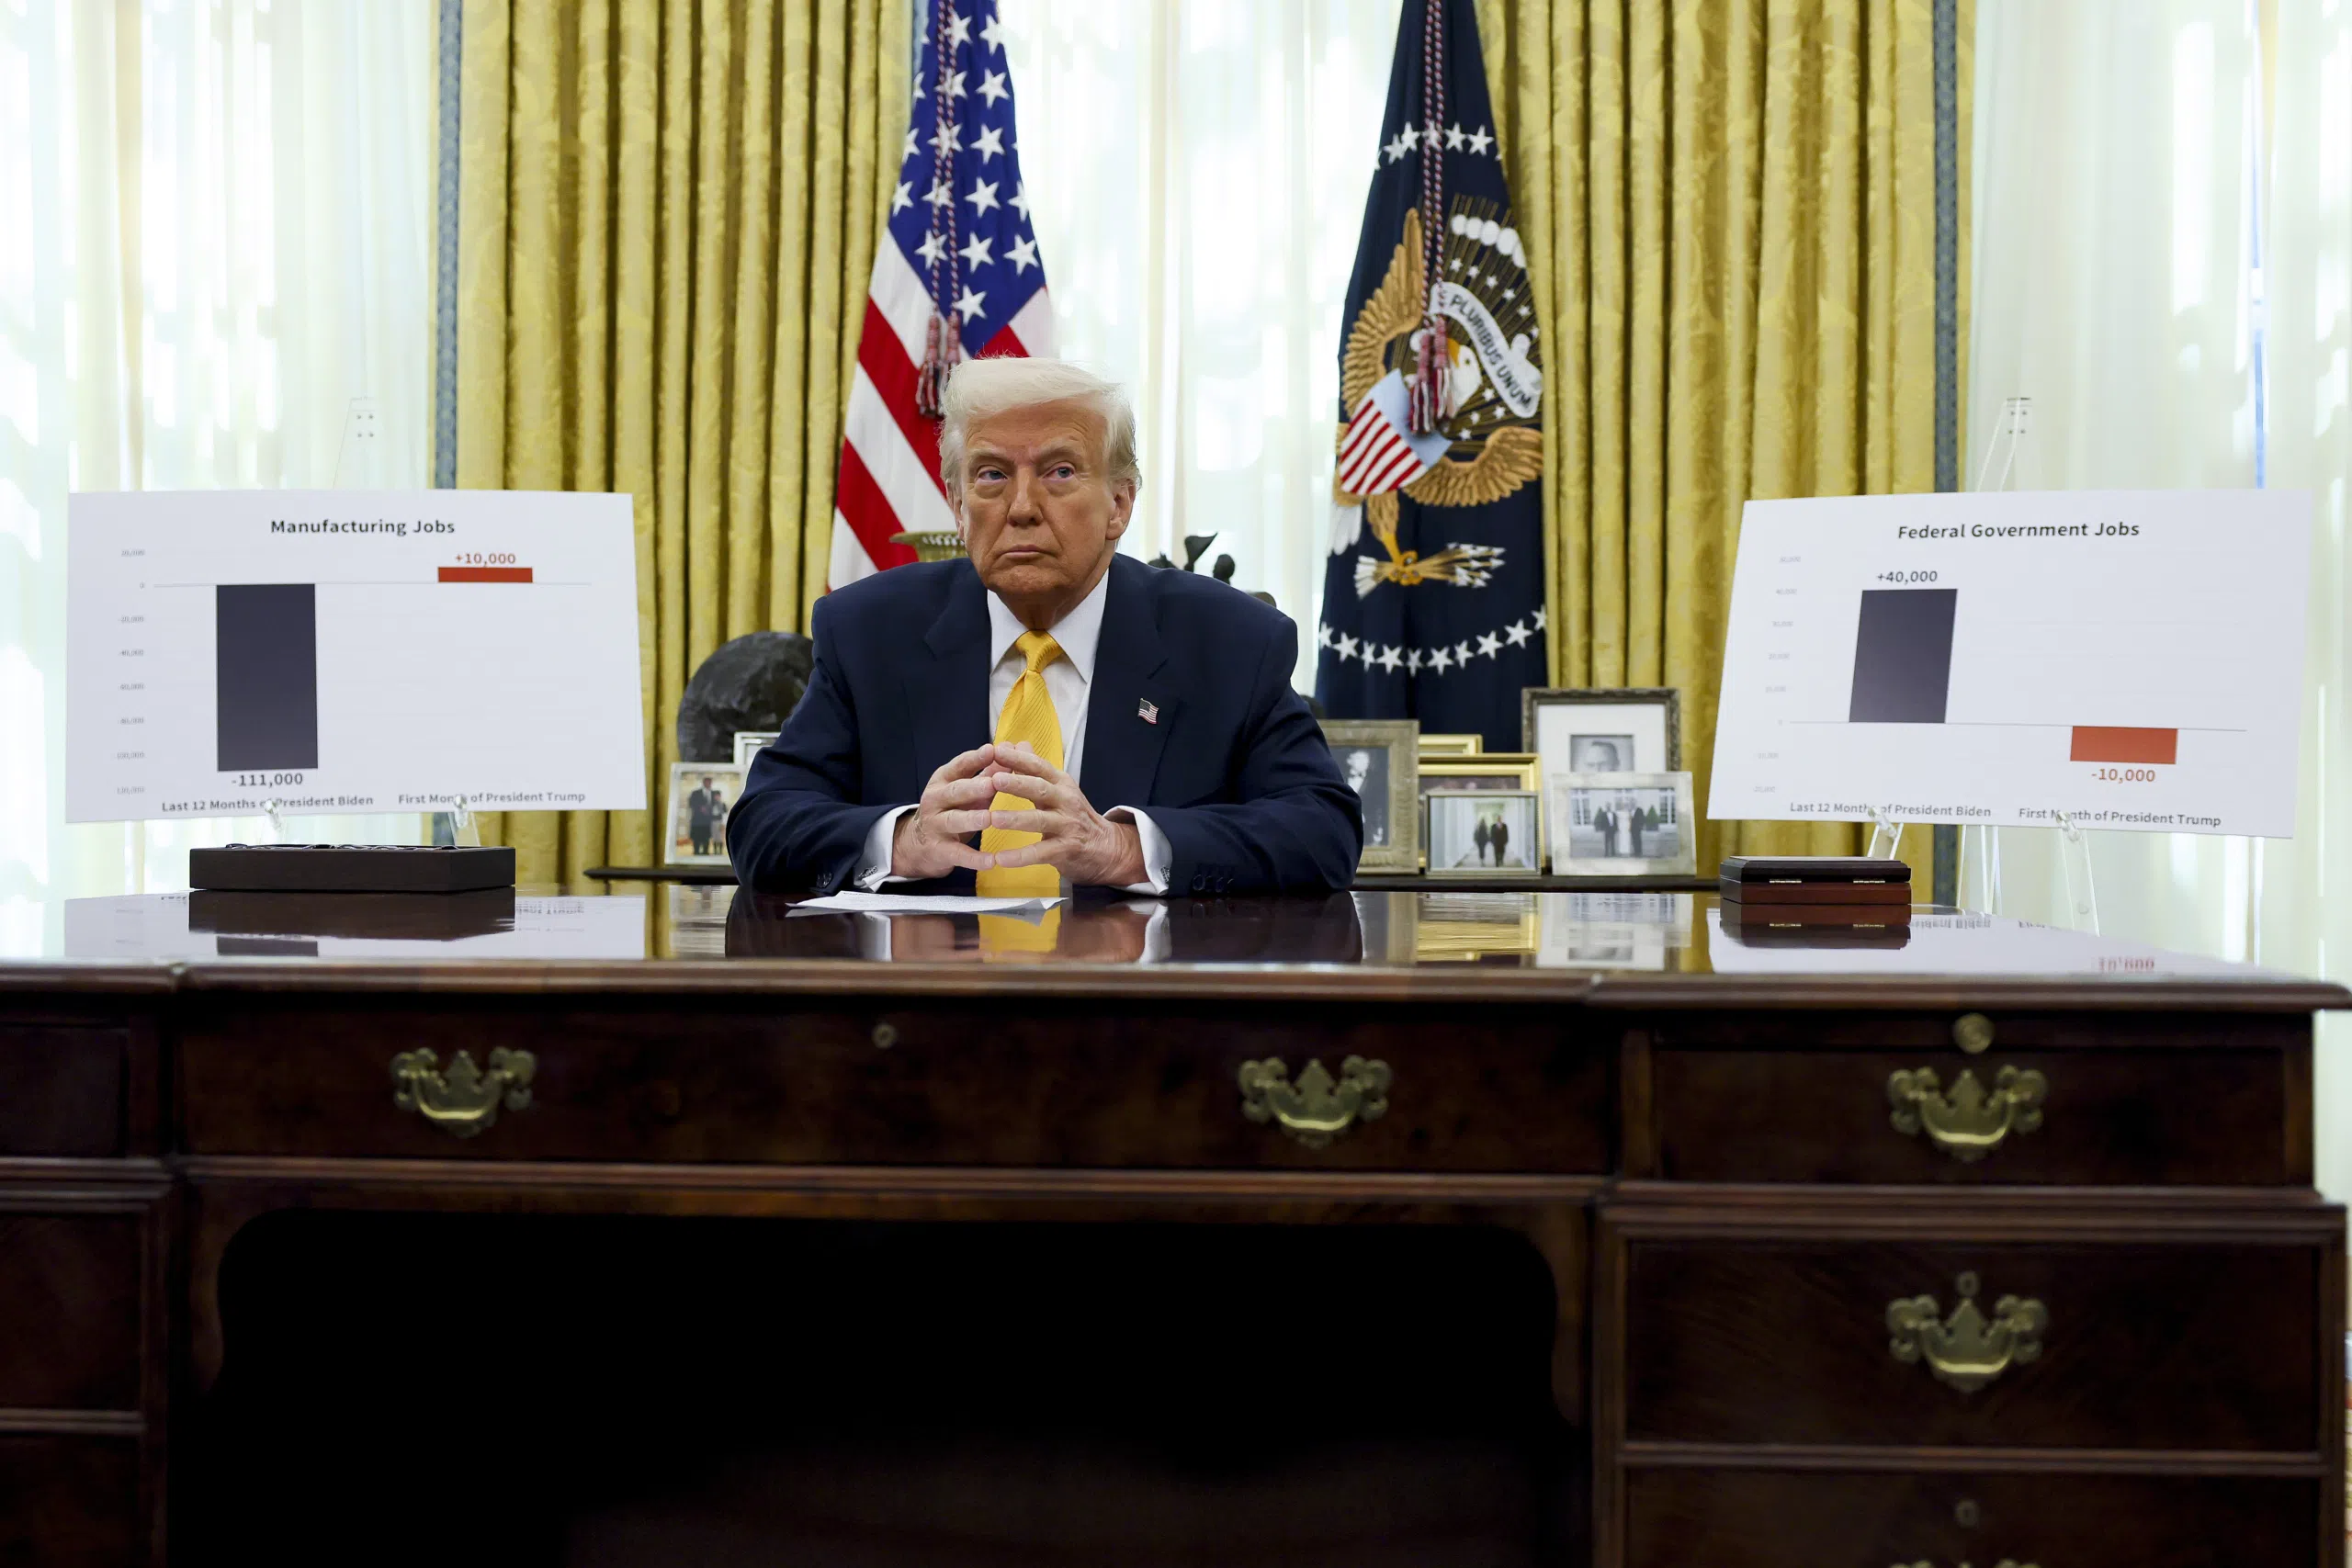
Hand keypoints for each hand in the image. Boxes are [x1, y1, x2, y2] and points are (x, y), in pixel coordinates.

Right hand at [889, 744, 1004, 880]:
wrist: (920, 843)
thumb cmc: (954, 808)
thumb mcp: (968, 788)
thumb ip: (990, 770)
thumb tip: (1012, 746)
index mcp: (944, 780)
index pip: (959, 765)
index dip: (975, 758)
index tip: (992, 750)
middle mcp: (936, 799)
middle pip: (954, 791)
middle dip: (973, 787)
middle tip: (992, 784)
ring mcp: (935, 825)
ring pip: (954, 820)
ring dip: (971, 819)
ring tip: (989, 818)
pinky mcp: (940, 849)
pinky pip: (958, 854)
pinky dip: (975, 859)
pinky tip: (991, 861)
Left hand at [980, 743, 1147, 887]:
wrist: (1105, 847)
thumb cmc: (1073, 815)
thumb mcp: (1058, 789)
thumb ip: (1035, 769)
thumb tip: (1018, 743)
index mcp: (1061, 783)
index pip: (1039, 766)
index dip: (1018, 759)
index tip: (995, 751)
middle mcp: (1066, 801)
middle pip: (1041, 789)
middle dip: (1017, 784)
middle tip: (994, 780)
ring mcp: (1068, 825)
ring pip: (1040, 821)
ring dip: (1016, 819)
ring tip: (993, 818)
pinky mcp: (1066, 850)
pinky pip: (1041, 853)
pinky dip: (1020, 857)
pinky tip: (1001, 859)